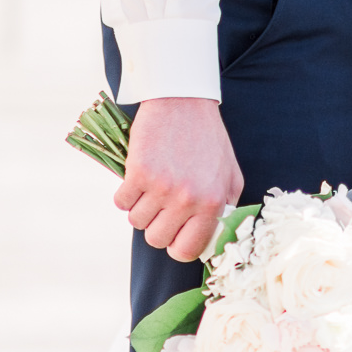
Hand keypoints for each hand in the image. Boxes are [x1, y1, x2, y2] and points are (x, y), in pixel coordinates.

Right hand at [114, 98, 243, 262]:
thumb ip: (225, 209)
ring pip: (137, 222)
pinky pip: (121, 203)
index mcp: (213, 203)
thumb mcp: (230, 176)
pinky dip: (126, 194)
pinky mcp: (138, 172)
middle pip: (157, 239)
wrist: (184, 102)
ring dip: (141, 209)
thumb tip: (215, 241)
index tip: (174, 237)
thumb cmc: (209, 140)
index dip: (177, 247)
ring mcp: (161, 186)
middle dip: (156, 227)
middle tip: (162, 207)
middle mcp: (188, 199)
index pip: (188, 250)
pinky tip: (138, 178)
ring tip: (152, 188)